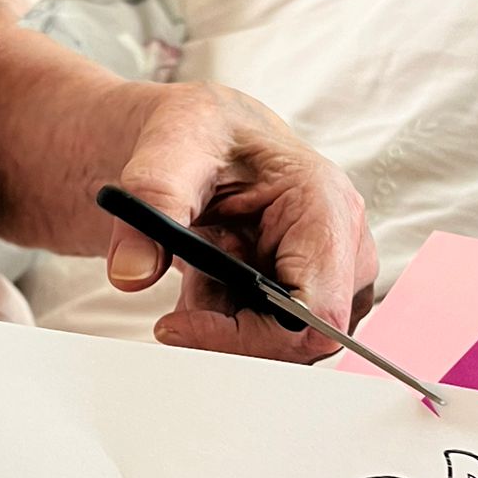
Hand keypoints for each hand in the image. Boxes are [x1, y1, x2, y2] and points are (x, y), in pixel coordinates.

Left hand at [105, 82, 377, 360]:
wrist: (208, 139)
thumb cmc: (204, 135)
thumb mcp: (166, 155)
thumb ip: (152, 208)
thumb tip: (132, 274)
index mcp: (325, 206)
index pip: (312, 313)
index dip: (248, 338)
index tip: (180, 326)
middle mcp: (345, 244)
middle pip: (300, 338)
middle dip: (230, 329)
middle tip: (185, 294)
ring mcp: (338, 273)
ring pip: (285, 343)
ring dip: (229, 324)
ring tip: (199, 276)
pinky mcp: (319, 291)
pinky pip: (278, 337)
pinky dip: (234, 322)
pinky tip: (213, 284)